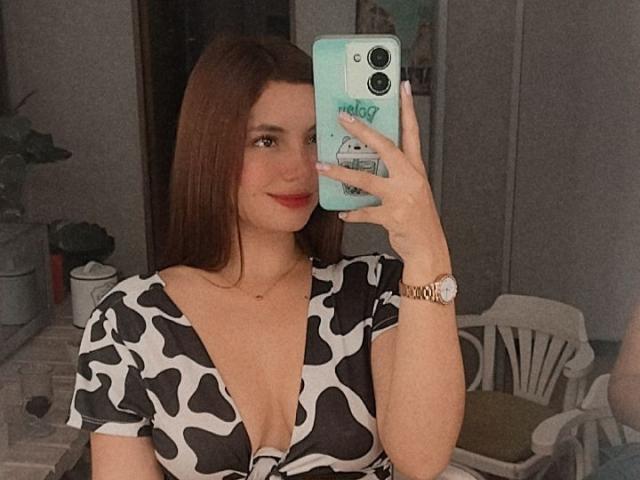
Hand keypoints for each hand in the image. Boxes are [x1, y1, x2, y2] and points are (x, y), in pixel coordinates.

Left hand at [315, 81, 449, 269]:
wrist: (429, 248)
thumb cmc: (418, 219)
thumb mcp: (411, 191)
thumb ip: (392, 175)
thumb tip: (365, 163)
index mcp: (416, 170)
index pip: (412, 132)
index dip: (407, 109)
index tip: (401, 88)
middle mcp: (411, 179)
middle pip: (386, 147)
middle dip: (363, 131)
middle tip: (344, 117)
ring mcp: (402, 197)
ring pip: (367, 180)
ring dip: (342, 174)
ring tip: (322, 167)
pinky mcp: (393, 216)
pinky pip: (365, 212)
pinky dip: (352, 212)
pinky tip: (343, 212)